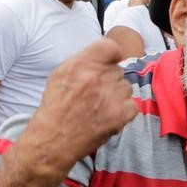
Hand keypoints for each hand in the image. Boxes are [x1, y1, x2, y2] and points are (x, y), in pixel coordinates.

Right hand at [26, 39, 137, 166]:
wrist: (53, 139)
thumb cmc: (57, 106)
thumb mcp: (62, 73)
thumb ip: (85, 59)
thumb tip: (109, 53)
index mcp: (81, 64)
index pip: (111, 47)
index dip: (112, 55)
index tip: (107, 64)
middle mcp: (97, 77)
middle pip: (118, 70)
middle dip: (109, 80)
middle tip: (93, 94)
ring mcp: (111, 96)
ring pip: (126, 86)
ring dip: (116, 95)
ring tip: (98, 106)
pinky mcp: (121, 114)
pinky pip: (132, 104)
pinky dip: (123, 111)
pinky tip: (107, 116)